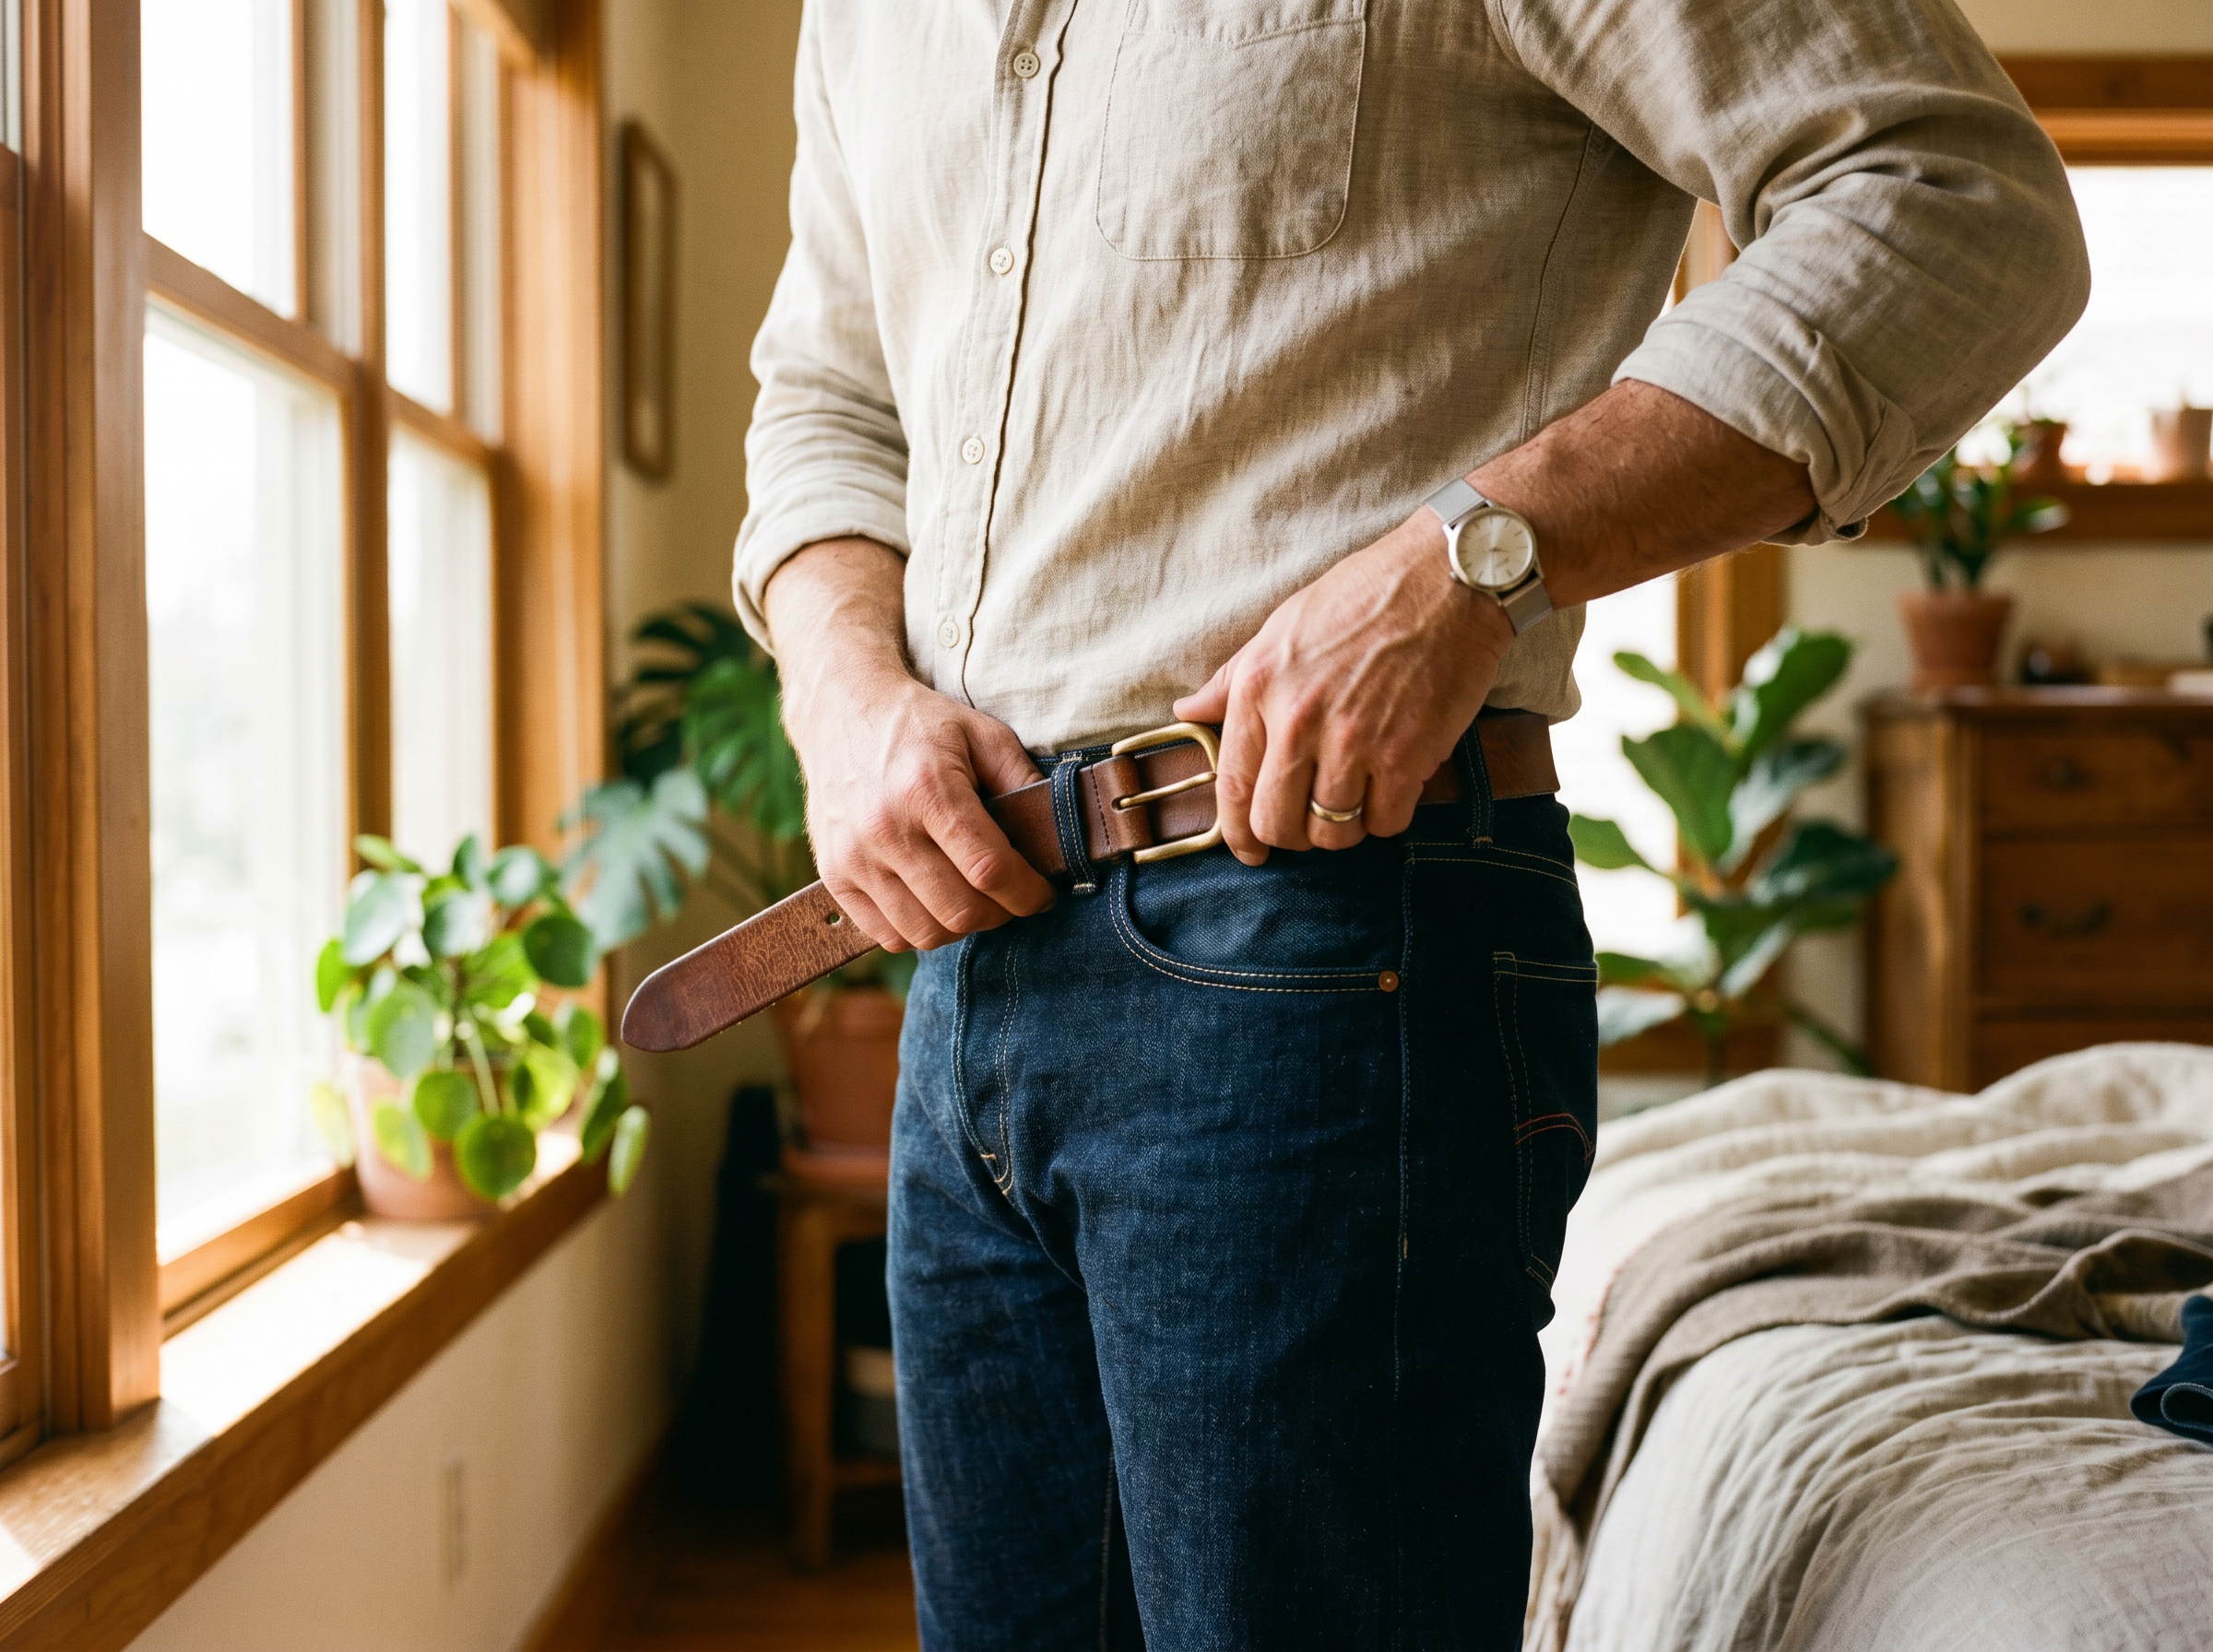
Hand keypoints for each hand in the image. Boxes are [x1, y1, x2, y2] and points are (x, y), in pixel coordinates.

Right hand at [782, 663, 1054, 949]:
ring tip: (975, 900)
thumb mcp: (982, 733)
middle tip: (1012, 896)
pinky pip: (887, 935)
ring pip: (924, 933)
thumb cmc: (920, 724)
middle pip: (959, 911)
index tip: (1043, 894)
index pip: (989, 868)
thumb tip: (1057, 834)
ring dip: (962, 927)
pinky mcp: (833, 874)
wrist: (841, 711)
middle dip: (1001, 913)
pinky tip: (935, 903)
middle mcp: (884, 827)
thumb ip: (1023, 779)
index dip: (1027, 893)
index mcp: (927, 789)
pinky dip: (920, 932)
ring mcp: (853, 856)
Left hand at [1173, 509, 1512, 861]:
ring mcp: (1354, 741)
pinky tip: (1393, 788)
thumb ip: (1232, 679)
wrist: (1448, 579)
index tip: (1249, 850)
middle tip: (1309, 823)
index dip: (1237, 833)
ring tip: (1354, 800)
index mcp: (1260, 688)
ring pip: (1333, 832)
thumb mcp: (1281, 627)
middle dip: (1291, 836)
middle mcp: (1299, 719)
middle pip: (1277, 824)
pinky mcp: (1407, 755)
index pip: (1232, 786)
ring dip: (1342, 828)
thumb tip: (1187, 711)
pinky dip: (1387, 817)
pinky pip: (1386, 822)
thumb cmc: (1364, 597)